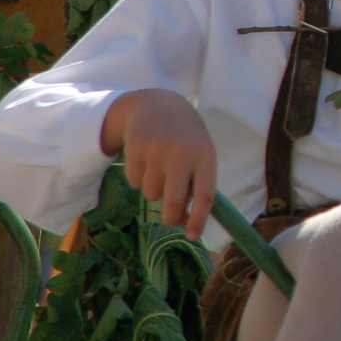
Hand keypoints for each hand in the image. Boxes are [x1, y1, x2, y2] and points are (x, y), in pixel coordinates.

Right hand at [102, 89, 217, 240]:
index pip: (206, 195)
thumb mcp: (199, 152)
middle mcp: (182, 153)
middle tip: (170, 220)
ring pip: (151, 194)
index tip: (192, 236)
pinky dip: (139, 178)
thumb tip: (184, 221)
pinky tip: (145, 158)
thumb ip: (196, 183)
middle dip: (171, 217)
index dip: (199, 219)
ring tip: (159, 167)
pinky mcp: (135, 149)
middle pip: (175, 201)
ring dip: (154, 190)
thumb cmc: (184, 136)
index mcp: (205, 155)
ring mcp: (157, 151)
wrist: (156, 103)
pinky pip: (135, 182)